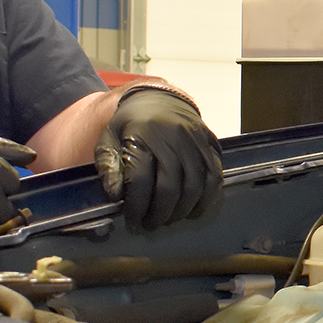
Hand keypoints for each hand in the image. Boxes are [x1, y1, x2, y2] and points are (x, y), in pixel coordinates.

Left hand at [96, 90, 221, 228]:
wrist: (158, 98)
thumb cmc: (131, 124)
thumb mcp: (108, 139)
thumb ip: (107, 167)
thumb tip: (116, 195)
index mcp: (143, 134)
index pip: (141, 180)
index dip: (136, 206)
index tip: (132, 220)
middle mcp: (172, 137)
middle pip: (169, 187)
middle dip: (159, 213)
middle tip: (150, 224)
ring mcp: (194, 141)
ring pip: (194, 186)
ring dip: (181, 210)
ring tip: (169, 218)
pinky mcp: (210, 145)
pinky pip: (215, 177)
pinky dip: (206, 199)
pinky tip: (193, 209)